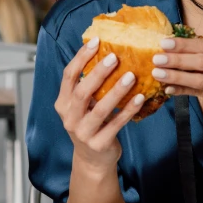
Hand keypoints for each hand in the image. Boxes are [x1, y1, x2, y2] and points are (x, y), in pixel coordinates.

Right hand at [55, 38, 144, 170]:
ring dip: (116, 91)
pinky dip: (128, 110)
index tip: (95, 41)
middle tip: (114, 57)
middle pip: (82, 92)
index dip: (80, 57)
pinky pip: (116, 124)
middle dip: (98, 73)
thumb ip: (88, 86)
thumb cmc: (90, 125)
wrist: (92, 160)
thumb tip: (106, 52)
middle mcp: (69, 118)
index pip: (68, 76)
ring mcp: (83, 132)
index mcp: (62, 103)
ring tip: (131, 75)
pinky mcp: (99, 144)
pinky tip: (140, 97)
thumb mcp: (82, 106)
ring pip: (100, 109)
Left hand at [152, 38, 202, 121]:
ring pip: (200, 79)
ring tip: (158, 73)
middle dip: (177, 59)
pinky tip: (169, 88)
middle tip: (156, 57)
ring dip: (177, 76)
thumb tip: (179, 50)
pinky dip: (183, 90)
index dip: (183, 44)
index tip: (164, 42)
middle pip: (202, 60)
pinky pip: (200, 93)